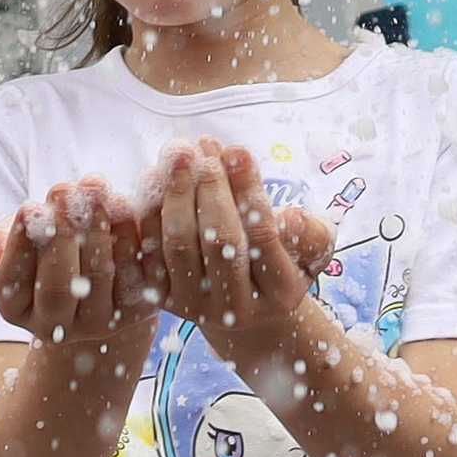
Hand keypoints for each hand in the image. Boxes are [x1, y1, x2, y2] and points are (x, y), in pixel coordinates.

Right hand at [0, 178, 155, 344]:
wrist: (97, 259)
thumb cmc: (46, 241)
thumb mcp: (17, 236)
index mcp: (16, 309)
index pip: (12, 281)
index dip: (20, 244)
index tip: (29, 207)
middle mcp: (57, 326)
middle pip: (58, 287)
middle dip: (61, 235)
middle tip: (64, 192)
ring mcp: (101, 322)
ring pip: (100, 276)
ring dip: (96, 226)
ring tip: (92, 187)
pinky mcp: (139, 308)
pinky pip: (135, 271)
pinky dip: (128, 233)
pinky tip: (121, 203)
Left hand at [143, 140, 334, 351]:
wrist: (245, 304)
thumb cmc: (281, 260)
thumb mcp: (309, 249)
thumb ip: (309, 232)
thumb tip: (289, 217)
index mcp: (280, 293)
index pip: (263, 236)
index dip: (248, 191)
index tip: (237, 151)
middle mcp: (237, 309)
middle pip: (218, 242)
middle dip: (209, 188)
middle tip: (203, 148)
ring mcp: (195, 307)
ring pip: (178, 246)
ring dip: (176, 194)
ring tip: (179, 154)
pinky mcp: (163, 300)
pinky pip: (147, 253)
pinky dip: (146, 213)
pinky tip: (152, 176)